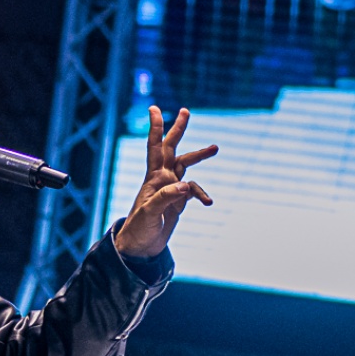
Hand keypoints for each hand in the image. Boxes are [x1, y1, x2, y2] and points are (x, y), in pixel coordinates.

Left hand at [114, 107, 216, 258]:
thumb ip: (166, 198)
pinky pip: (193, 191)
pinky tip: (208, 203)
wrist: (141, 247)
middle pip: (171, 148)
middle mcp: (162, 178)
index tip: (155, 108)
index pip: (154, 147)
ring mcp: (171, 188)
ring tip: (215, 147)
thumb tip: (185, 186)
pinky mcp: (178, 200)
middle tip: (186, 111)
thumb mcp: (150, 213)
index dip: (155, 128)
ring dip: (199, 155)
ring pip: (186, 165)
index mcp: (153, 177)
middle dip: (178, 129)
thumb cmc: (139, 228)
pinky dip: (201, 195)